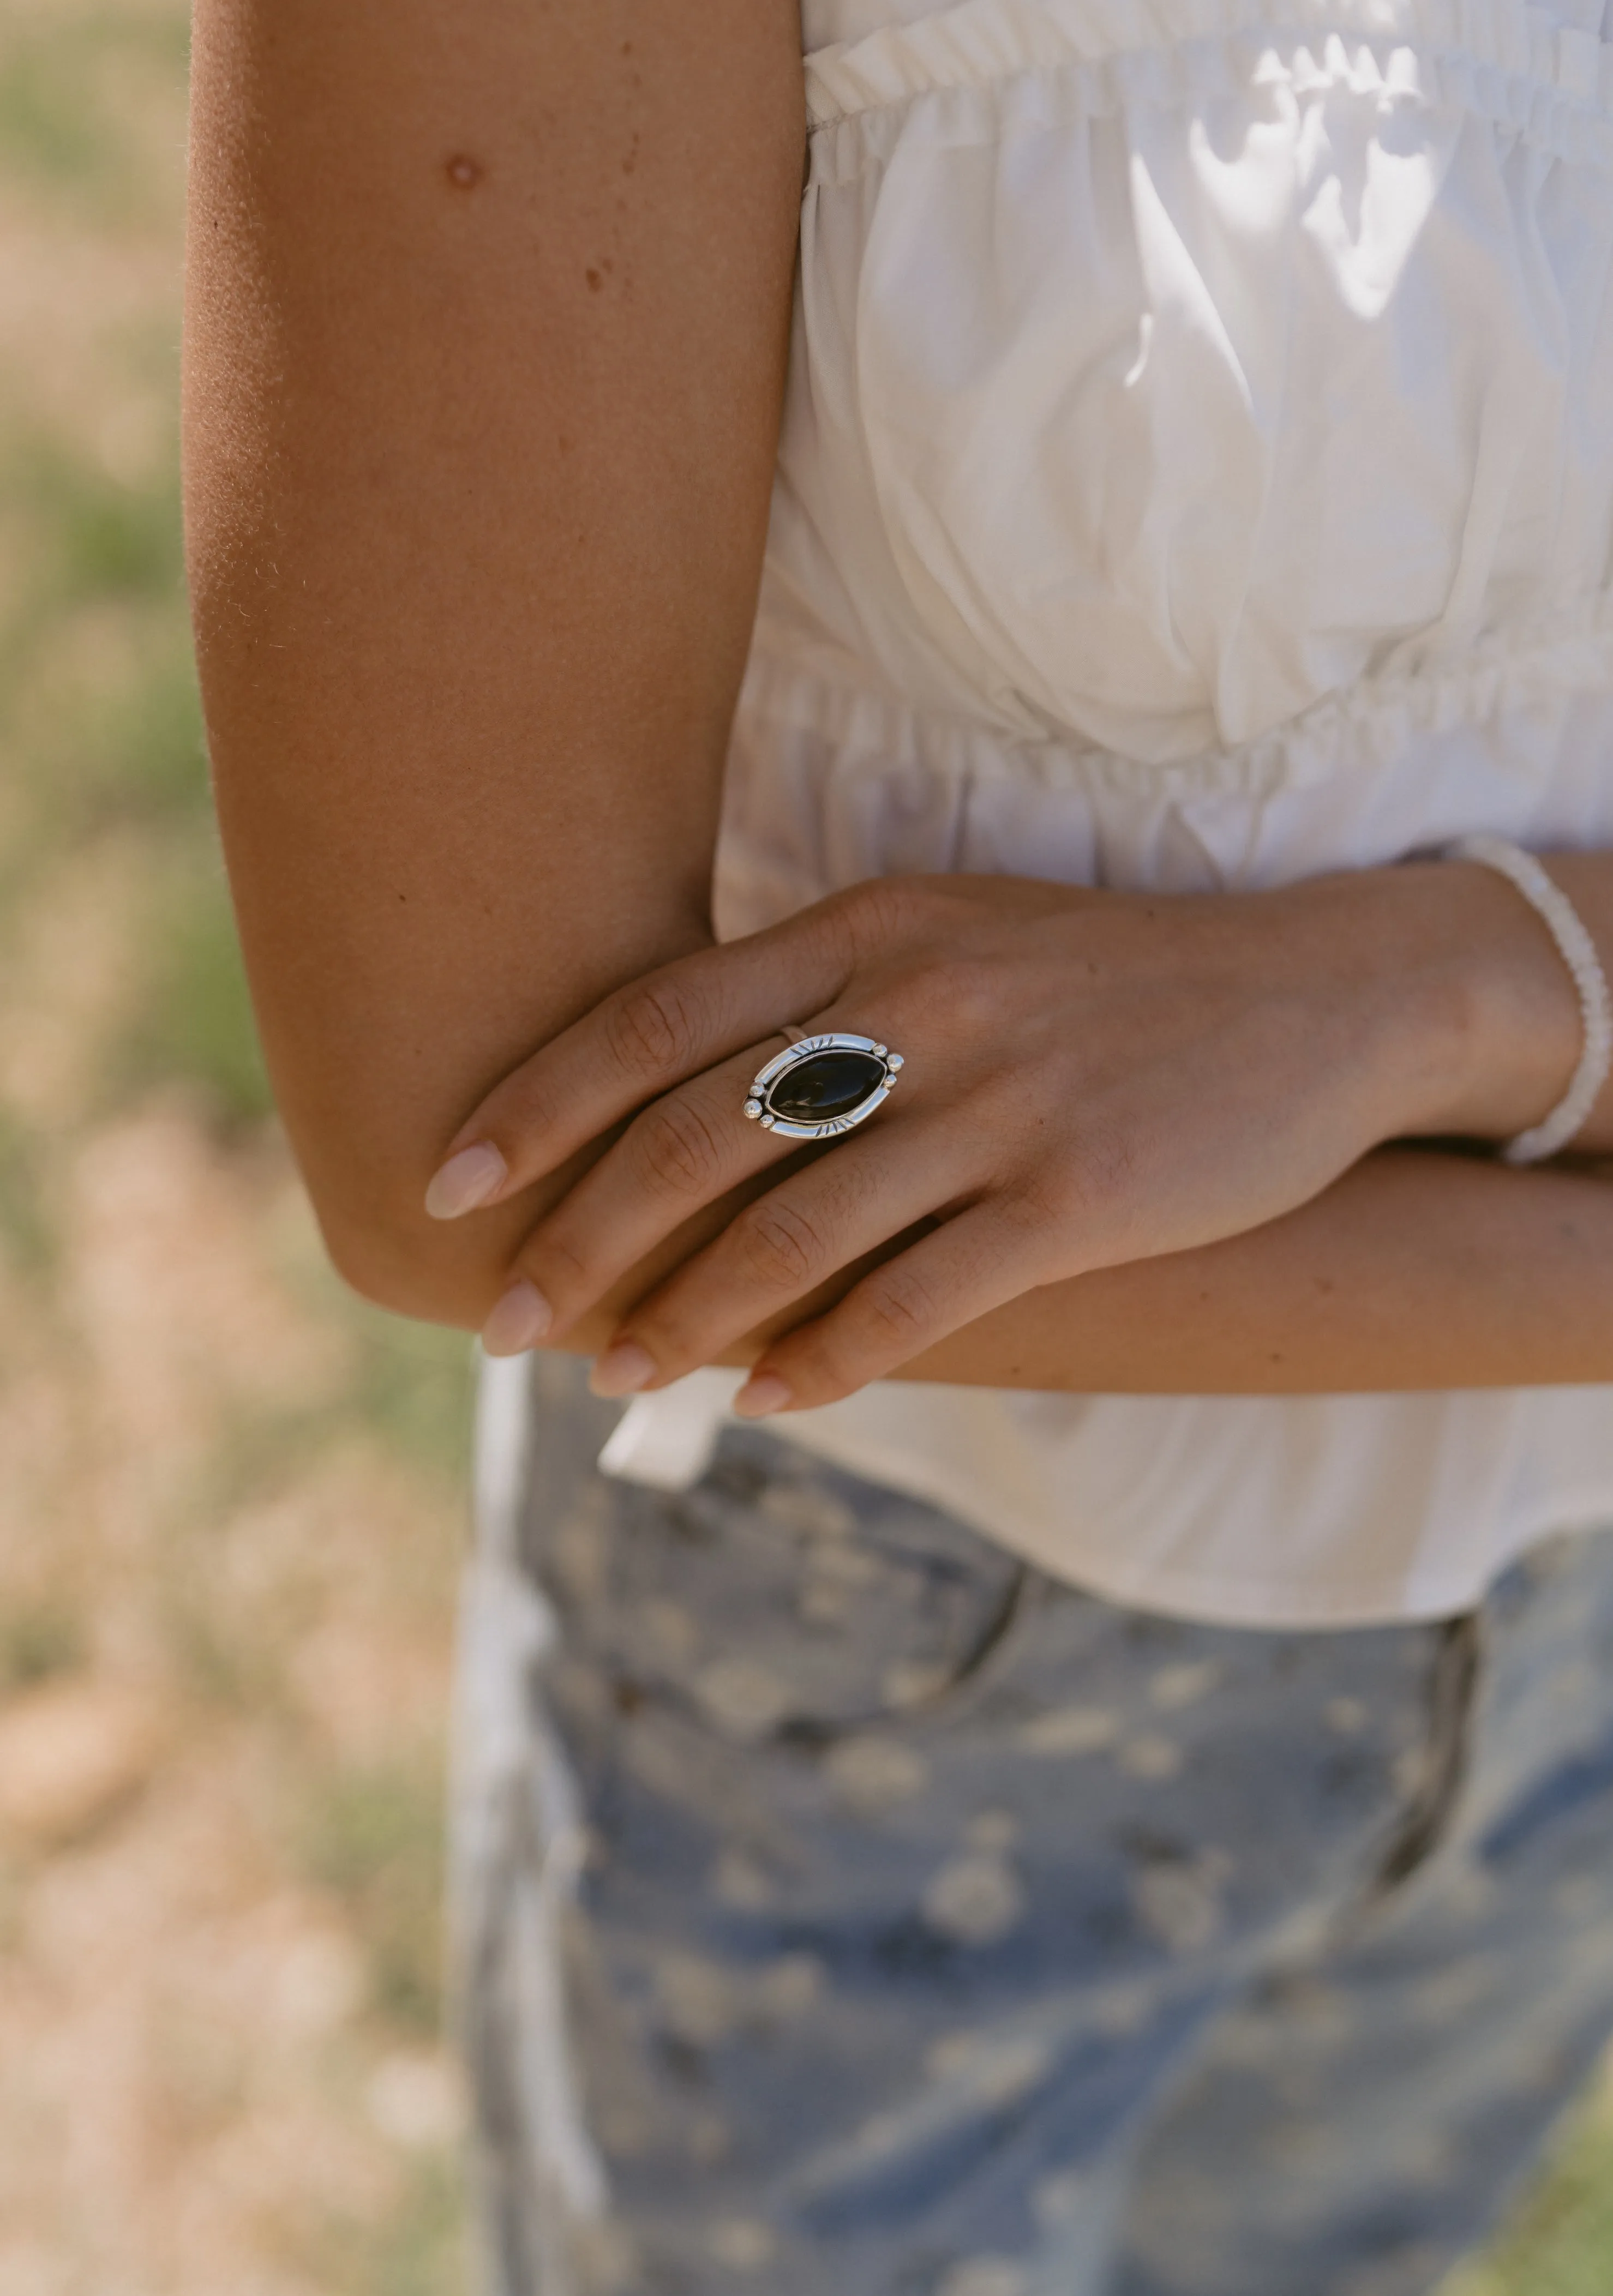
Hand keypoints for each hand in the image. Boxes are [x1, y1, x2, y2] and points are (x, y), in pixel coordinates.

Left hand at [419, 867, 1546, 1412]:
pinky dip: (821, 1362)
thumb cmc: (1108, 977)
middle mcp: (916, 1004)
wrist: (1317, 994)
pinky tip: (762, 1401)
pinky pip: (914, 1301)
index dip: (535, 1104)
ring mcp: (998, 1101)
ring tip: (610, 1373)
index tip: (446, 1180)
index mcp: (868, 927)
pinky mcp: (1076, 1198)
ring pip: (789, 1233)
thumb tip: (681, 1089)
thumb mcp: (953, 934)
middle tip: (498, 1318)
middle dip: (575, 1238)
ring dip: (679, 1318)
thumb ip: (823, 992)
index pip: (655, 1017)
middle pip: (694, 1135)